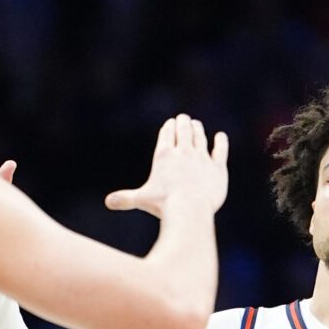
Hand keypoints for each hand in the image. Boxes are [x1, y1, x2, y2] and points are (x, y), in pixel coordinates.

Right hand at [104, 115, 229, 219]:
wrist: (190, 209)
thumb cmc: (164, 205)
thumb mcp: (142, 199)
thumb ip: (126, 199)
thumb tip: (108, 202)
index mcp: (164, 155)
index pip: (166, 134)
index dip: (168, 127)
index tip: (170, 123)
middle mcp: (183, 152)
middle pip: (184, 130)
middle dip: (183, 122)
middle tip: (184, 119)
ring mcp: (202, 158)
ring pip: (200, 137)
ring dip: (197, 129)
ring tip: (196, 125)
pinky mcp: (218, 168)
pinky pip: (220, 150)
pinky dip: (220, 142)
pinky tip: (220, 137)